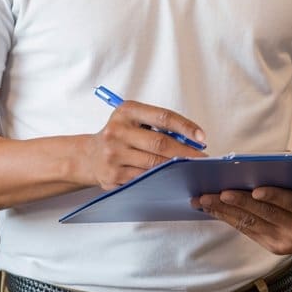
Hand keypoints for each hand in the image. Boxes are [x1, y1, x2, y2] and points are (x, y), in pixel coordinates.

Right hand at [85, 100, 205, 188]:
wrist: (88, 156)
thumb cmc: (120, 135)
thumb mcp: (134, 119)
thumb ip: (160, 125)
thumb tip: (193, 140)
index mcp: (126, 111)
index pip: (163, 117)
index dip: (186, 127)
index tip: (202, 137)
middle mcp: (117, 131)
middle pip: (160, 144)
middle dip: (186, 153)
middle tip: (203, 158)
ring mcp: (113, 155)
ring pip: (154, 164)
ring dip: (176, 168)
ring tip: (192, 169)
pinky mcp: (113, 176)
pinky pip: (144, 179)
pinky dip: (161, 179)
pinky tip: (172, 179)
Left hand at [193, 175, 291, 253]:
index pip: (290, 203)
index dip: (273, 196)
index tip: (255, 189)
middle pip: (263, 214)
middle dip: (239, 203)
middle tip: (218, 192)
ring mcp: (282, 242)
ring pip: (250, 224)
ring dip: (224, 212)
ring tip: (203, 200)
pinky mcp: (271, 247)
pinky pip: (246, 231)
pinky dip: (227, 218)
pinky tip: (211, 209)